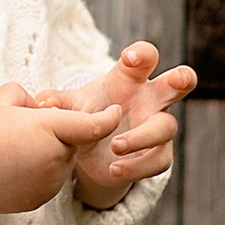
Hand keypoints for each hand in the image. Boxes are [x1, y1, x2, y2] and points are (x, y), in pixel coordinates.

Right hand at [0, 84, 107, 218]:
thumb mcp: (0, 100)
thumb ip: (26, 96)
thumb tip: (36, 107)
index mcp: (51, 129)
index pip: (93, 126)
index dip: (107, 118)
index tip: (114, 112)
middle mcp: (56, 159)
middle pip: (71, 144)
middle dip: (57, 135)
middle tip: (20, 130)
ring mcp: (49, 183)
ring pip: (59, 164)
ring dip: (47, 155)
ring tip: (9, 151)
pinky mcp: (38, 201)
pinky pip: (47, 182)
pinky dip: (36, 174)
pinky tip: (8, 168)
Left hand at [38, 41, 195, 210]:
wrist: (89, 150)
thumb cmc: (86, 113)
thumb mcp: (70, 106)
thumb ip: (56, 103)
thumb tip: (42, 103)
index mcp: (130, 78)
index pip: (146, 57)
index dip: (142, 54)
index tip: (129, 58)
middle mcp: (151, 99)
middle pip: (178, 82)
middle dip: (182, 78)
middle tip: (178, 79)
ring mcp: (157, 126)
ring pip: (166, 126)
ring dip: (142, 136)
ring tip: (115, 146)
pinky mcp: (158, 154)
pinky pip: (158, 160)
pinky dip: (137, 166)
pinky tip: (114, 170)